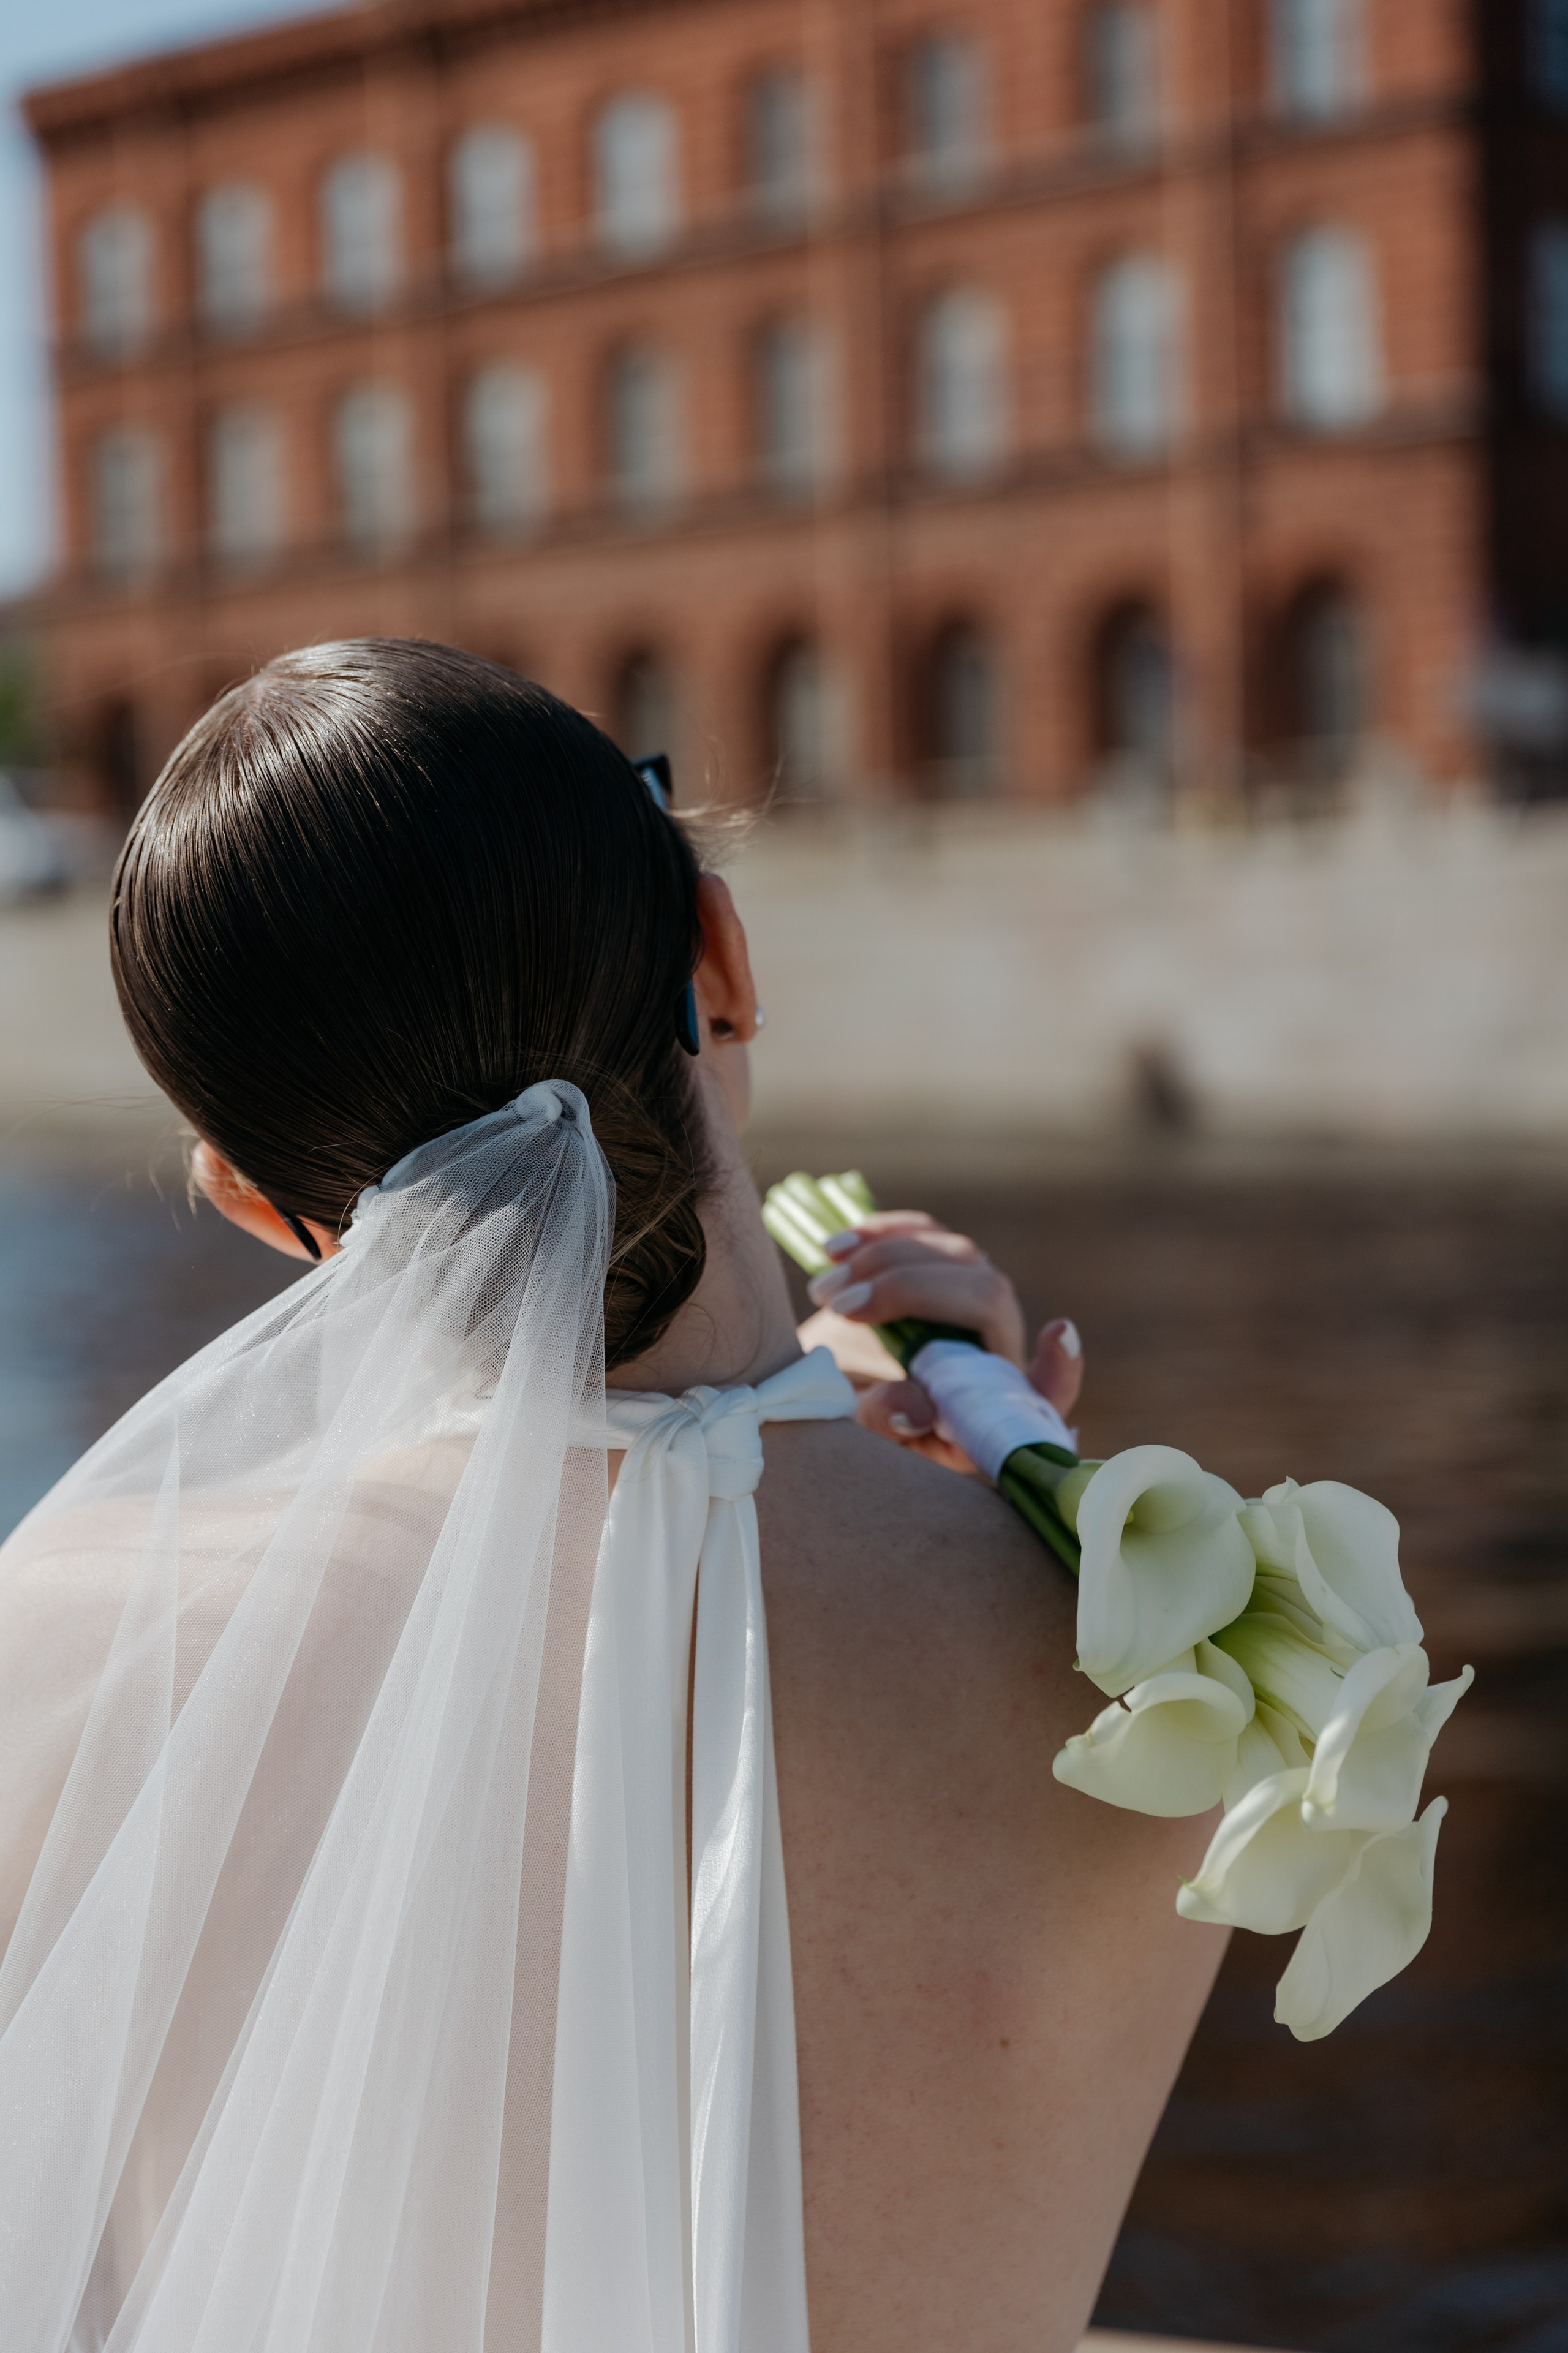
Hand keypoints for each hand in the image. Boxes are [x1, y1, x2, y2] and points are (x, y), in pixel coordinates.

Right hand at [795, 1211, 1083, 1471]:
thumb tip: (918, 1406)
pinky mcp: (941, 1268)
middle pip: (986, 1295)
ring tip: (822, 1290)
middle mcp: (994, 1347)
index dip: (1060, 1367)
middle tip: (838, 1306)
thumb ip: (888, 1423)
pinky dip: (884, 1232)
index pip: (1045, 1390)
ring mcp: (971, 1299)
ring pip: (957, 1255)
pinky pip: (928, 1233)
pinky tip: (836, 1248)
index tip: (1058, 1331)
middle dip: (909, 1289)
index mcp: (990, 1404)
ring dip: (886, 1258)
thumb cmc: (857, 1418)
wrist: (827, 1386)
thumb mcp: (864, 1438)